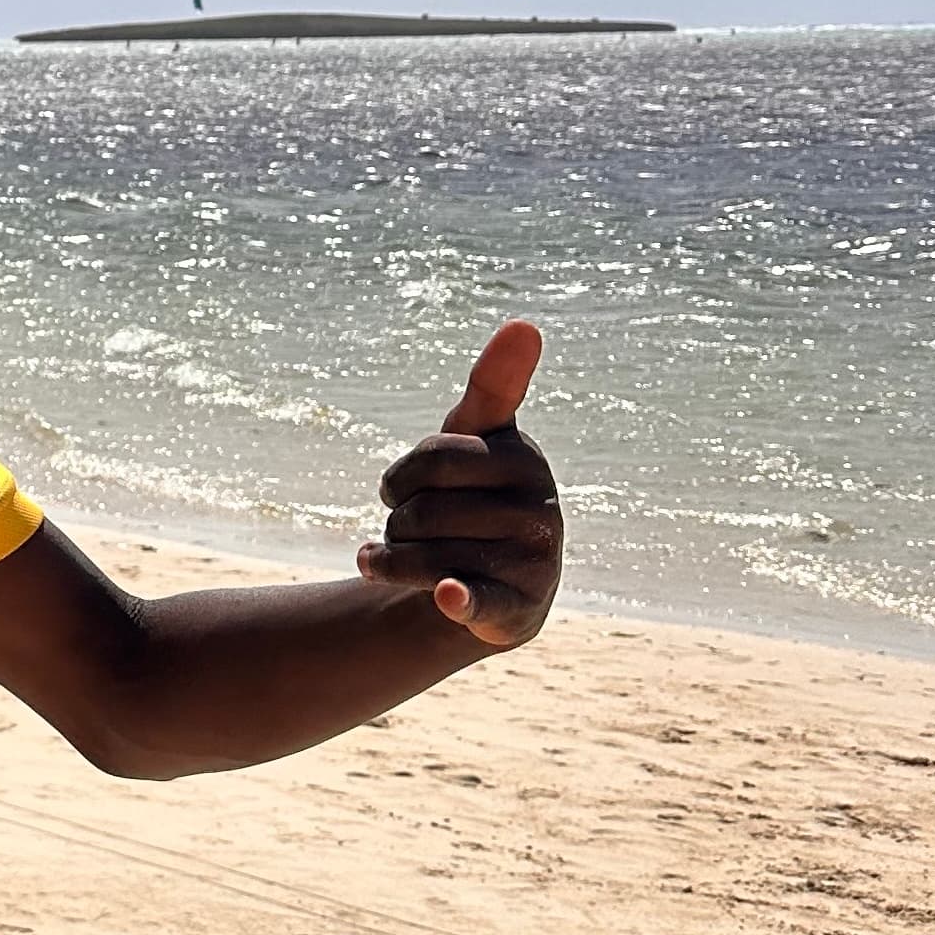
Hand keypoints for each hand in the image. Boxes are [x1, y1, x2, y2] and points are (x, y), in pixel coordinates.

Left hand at [356, 320, 559, 647]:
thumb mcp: (474, 438)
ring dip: (395, 559)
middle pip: (420, 507)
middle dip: (396, 519)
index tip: (399, 486)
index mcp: (523, 459)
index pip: (436, 454)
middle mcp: (539, 508)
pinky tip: (446, 593)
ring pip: (424, 552)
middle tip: (409, 526)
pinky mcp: (518, 609)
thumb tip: (524, 324)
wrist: (487, 582)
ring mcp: (534, 561)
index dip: (403, 475)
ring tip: (409, 557)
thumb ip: (494, 384)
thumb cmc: (470, 496)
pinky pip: (478, 599)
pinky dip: (460, 597)